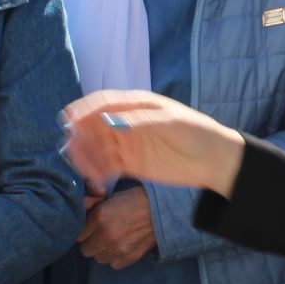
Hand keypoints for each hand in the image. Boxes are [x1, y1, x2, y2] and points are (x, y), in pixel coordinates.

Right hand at [62, 91, 245, 196]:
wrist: (214, 160)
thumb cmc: (196, 132)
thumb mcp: (170, 122)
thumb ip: (140, 122)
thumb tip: (110, 122)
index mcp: (135, 105)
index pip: (103, 103)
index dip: (84, 110)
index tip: (70, 120)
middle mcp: (127, 123)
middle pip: (94, 126)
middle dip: (81, 136)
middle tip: (72, 150)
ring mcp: (127, 144)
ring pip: (97, 148)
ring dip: (86, 156)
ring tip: (83, 168)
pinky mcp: (130, 165)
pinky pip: (107, 166)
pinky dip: (98, 172)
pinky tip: (96, 180)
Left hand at [78, 189, 156, 268]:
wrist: (161, 209)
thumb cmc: (135, 200)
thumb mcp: (110, 199)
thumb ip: (93, 211)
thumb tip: (81, 218)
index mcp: (99, 217)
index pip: (78, 235)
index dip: (84, 232)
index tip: (90, 229)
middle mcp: (106, 235)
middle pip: (86, 250)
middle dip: (91, 243)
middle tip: (99, 236)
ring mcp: (118, 248)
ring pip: (99, 258)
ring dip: (103, 251)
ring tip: (112, 241)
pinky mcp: (130, 257)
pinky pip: (114, 264)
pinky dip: (116, 258)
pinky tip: (122, 247)